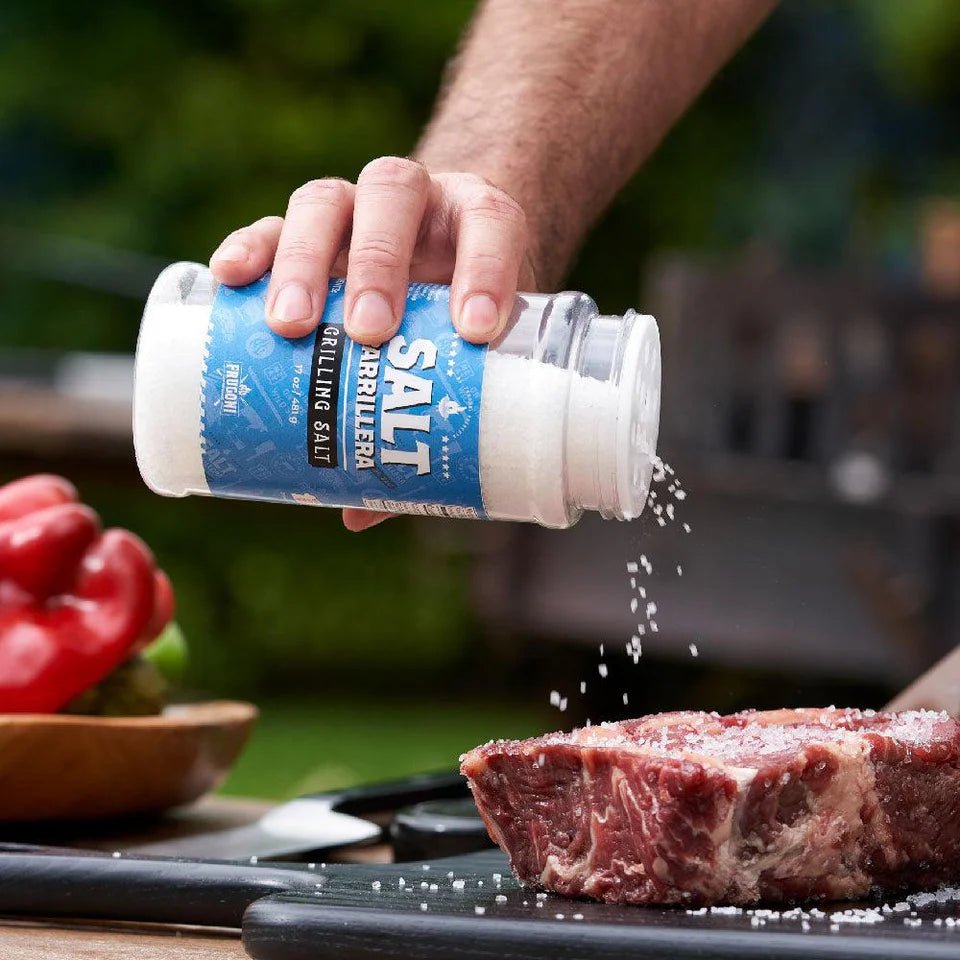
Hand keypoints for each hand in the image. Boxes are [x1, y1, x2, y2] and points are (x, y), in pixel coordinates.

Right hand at [209, 157, 535, 531]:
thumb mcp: (467, 354)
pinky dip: (249, 246)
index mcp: (478, 221)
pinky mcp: (306, 227)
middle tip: (366, 334)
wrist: (435, 252)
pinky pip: (269, 222)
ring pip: (326, 203)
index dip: (487, 270)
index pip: (491, 225)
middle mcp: (417, 201)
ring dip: (304, 259)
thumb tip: (365, 512)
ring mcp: (356, 207)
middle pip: (392, 200)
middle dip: (380, 267)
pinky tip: (228, 278)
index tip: (477, 332)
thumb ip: (423, 423)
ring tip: (288, 324)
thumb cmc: (457, 314)